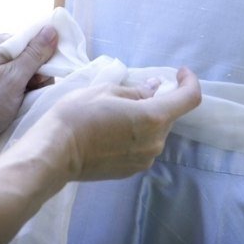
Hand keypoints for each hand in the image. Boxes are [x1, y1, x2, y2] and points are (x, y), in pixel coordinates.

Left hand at [0, 25, 58, 158]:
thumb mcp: (13, 78)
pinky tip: (20, 110)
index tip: (45, 75)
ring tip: (22, 105)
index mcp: (3, 43)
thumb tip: (52, 29)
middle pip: (39, 60)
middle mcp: (2, 54)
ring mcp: (1, 73)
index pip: (40, 39)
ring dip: (34, 93)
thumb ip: (35, 54)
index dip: (49, 56)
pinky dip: (27, 100)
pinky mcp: (1, 90)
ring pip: (34, 78)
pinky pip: (25, 90)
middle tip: (28, 93)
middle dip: (41, 78)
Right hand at [47, 67, 200, 180]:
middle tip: (134, 90)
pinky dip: (136, 134)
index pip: (189, 99)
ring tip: (117, 111)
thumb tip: (155, 88)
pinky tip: (113, 129)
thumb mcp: (106, 91)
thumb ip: (137, 91)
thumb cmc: (77, 116)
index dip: (189, 81)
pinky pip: (143, 146)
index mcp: (153, 118)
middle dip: (159, 100)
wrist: (54, 153)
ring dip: (146, 118)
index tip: (179, 72)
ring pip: (155, 132)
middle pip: (169, 116)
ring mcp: (144, 160)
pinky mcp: (130, 171)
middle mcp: (155, 143)